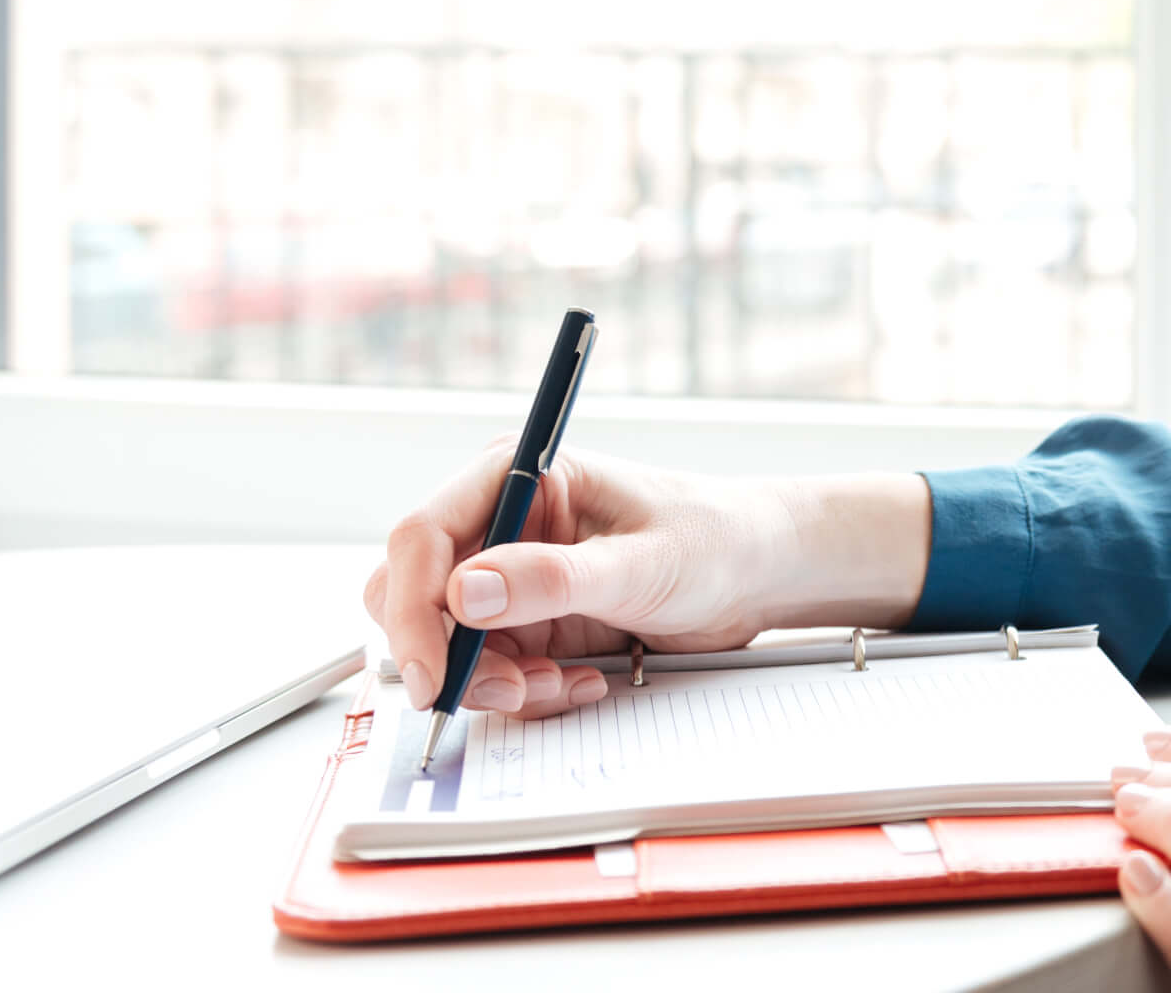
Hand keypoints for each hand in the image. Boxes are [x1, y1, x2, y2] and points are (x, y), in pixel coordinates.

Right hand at [362, 446, 928, 720]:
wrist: (758, 574)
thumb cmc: (714, 540)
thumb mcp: (642, 563)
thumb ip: (556, 579)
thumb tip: (465, 592)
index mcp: (518, 478)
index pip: (423, 535)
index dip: (413, 605)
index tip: (432, 671)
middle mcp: (500, 526)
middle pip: (414, 595)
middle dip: (449, 655)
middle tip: (507, 690)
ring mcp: (510, 579)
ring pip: (446, 644)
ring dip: (493, 681)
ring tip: (562, 684)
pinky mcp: (527, 624)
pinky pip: (489, 671)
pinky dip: (524, 692)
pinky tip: (579, 683)